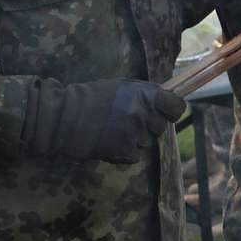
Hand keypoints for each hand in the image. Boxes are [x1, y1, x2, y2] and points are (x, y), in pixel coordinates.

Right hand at [23, 77, 187, 163]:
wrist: (64, 117)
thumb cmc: (91, 97)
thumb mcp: (121, 86)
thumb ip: (145, 93)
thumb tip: (166, 98)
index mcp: (145, 95)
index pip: (176, 107)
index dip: (171, 110)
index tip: (165, 111)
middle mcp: (143, 114)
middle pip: (161, 126)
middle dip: (149, 124)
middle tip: (128, 119)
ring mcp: (135, 134)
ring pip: (147, 141)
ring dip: (135, 138)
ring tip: (114, 129)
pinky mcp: (125, 152)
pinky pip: (135, 155)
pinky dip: (125, 151)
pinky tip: (110, 141)